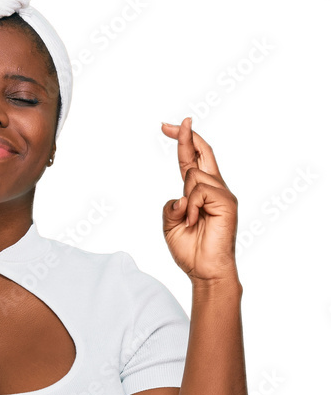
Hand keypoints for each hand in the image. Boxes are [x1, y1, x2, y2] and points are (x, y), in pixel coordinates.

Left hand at [161, 117, 238, 282]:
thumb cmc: (190, 251)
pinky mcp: (226, 202)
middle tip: (169, 123)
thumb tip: (180, 197)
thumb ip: (170, 207)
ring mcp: (222, 194)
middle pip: (202, 153)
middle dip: (185, 136)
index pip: (191, 161)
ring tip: (190, 222)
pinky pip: (199, 191)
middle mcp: (214, 189)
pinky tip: (194, 222)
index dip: (182, 142)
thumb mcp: (170, 226)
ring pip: (193, 176)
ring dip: (185, 200)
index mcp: (199, 193)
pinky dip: (191, 207)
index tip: (168, 126)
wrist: (205, 271)